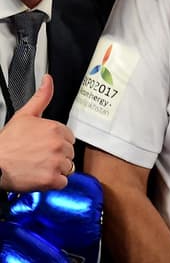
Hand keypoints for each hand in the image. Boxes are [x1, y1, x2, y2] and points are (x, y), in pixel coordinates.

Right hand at [0, 75, 74, 192]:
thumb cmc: (6, 143)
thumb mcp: (25, 115)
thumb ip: (42, 97)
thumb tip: (48, 79)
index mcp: (56, 129)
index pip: (69, 138)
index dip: (57, 143)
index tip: (44, 145)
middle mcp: (59, 145)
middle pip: (69, 153)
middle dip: (57, 156)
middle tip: (38, 157)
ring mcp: (56, 163)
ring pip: (67, 167)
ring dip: (55, 169)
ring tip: (38, 166)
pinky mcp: (51, 180)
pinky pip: (63, 182)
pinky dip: (53, 182)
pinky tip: (40, 176)